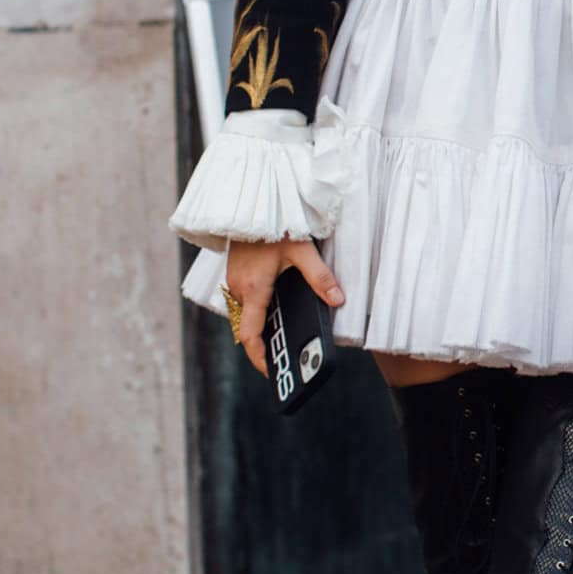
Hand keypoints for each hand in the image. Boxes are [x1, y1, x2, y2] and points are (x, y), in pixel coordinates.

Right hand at [224, 237, 342, 376]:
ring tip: (286, 331)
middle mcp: (238, 288)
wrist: (251, 202)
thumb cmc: (273, 223)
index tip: (271, 372)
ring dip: (262, 323)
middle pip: (249, 326)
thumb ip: (320, 277)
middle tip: (287, 354)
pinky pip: (245, 298)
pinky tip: (278, 303)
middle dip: (265, 343)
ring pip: (246, 312)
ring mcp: (235, 280)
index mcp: (253, 289)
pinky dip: (259, 307)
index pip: (250, 336)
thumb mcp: (302, 250)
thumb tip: (337, 300)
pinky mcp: (236, 272)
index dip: (259, 357)